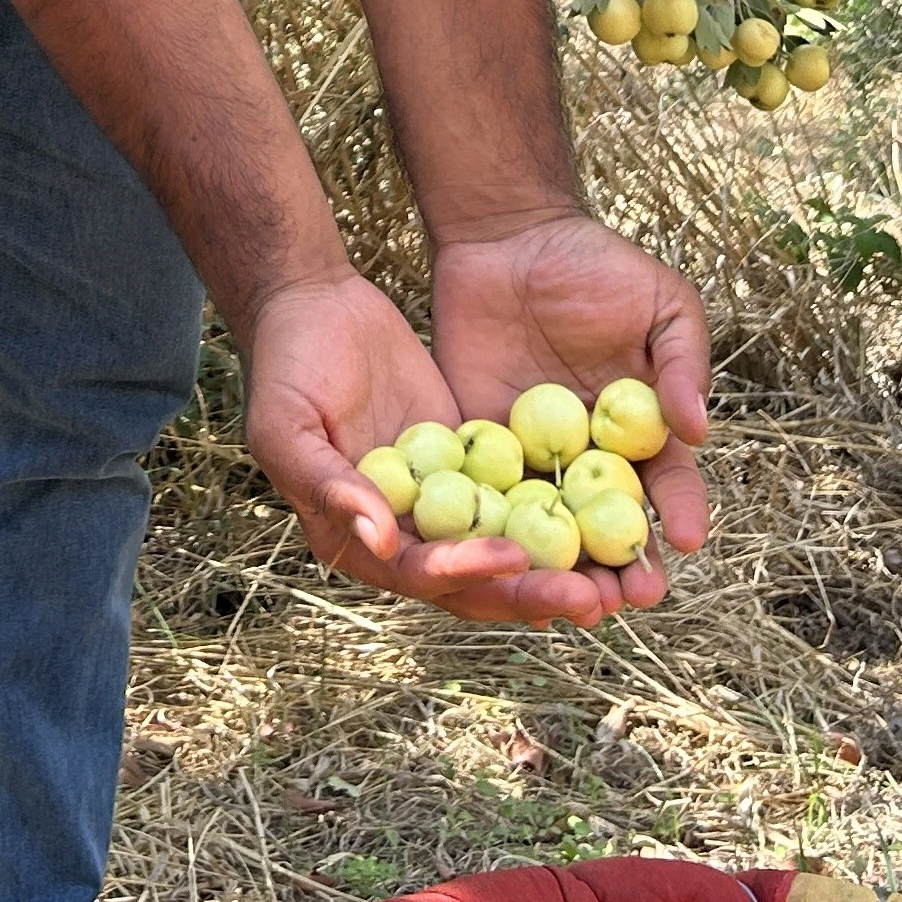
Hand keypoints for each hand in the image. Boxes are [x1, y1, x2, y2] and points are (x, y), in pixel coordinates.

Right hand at [243, 271, 624, 625]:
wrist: (314, 302)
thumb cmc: (285, 365)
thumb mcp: (288, 425)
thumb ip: (329, 483)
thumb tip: (380, 537)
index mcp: (356, 539)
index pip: (420, 575)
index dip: (467, 574)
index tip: (512, 559)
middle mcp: (403, 534)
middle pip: (475, 581)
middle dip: (532, 593)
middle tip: (595, 598)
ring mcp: (441, 499)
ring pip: (505, 548)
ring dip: (556, 568)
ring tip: (615, 581)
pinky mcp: (470, 462)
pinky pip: (516, 494)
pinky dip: (555, 513)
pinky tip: (604, 516)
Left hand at [430, 214, 713, 617]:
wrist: (508, 237)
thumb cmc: (595, 265)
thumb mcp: (659, 303)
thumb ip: (680, 363)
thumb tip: (700, 431)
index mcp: (640, 433)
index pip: (666, 486)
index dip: (680, 513)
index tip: (687, 540)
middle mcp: (589, 460)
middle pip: (608, 528)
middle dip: (622, 569)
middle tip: (629, 600)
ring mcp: (532, 461)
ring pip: (550, 532)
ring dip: (563, 572)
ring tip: (574, 605)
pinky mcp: (475, 452)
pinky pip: (486, 502)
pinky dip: (493, 540)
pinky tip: (500, 569)